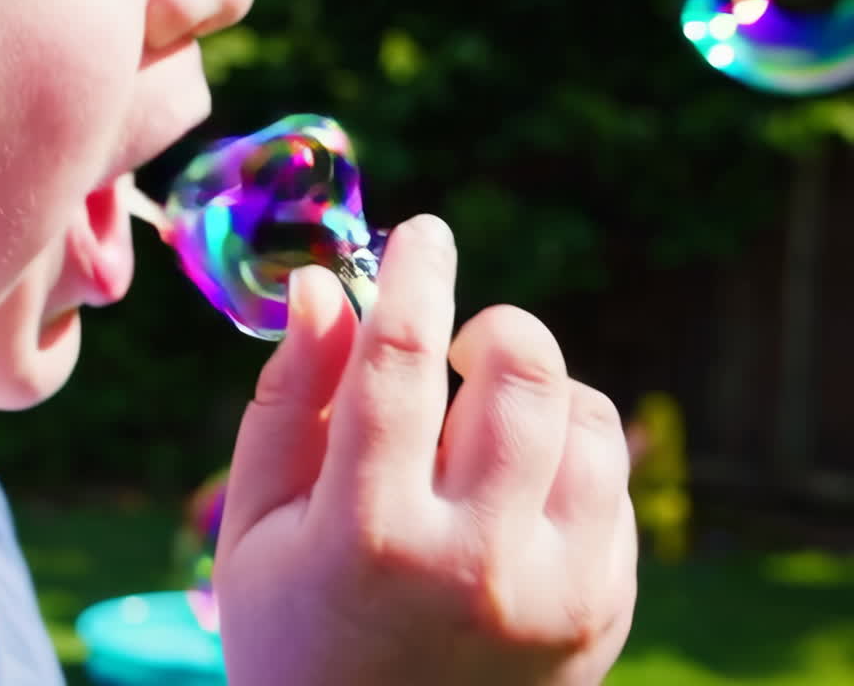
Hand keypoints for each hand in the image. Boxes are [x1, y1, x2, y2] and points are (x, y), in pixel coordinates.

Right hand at [215, 215, 635, 685]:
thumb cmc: (294, 637)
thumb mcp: (256, 527)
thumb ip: (285, 404)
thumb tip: (326, 288)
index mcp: (366, 536)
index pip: (400, 363)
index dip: (414, 275)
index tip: (423, 232)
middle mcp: (474, 564)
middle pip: (522, 377)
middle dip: (493, 327)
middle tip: (461, 343)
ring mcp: (555, 592)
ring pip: (587, 420)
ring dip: (535, 392)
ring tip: (482, 427)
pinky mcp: (604, 609)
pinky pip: (612, 481)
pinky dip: (566, 452)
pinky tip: (514, 488)